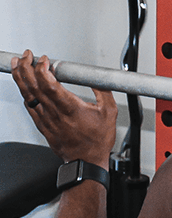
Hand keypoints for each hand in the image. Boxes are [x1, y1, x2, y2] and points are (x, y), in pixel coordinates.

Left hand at [11, 50, 116, 166]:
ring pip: (27, 95)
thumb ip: (102, 91)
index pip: (48, 84)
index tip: (44, 59)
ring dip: (20, 78)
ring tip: (17, 65)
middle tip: (26, 56)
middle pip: (33, 86)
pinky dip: (25, 93)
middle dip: (26, 67)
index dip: (42, 69)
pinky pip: (29, 107)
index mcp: (70, 108)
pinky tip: (25, 87)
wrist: (86, 162)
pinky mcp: (42, 126)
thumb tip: (96, 78)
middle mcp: (54, 113)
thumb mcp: (109, 112)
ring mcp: (46, 120)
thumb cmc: (97, 141)